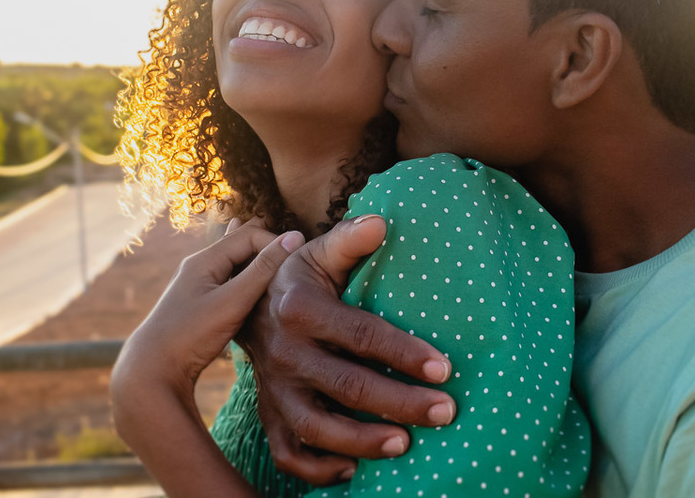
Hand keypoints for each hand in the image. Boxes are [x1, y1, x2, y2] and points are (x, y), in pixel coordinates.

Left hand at [111, 223, 300, 497]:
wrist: (151, 370)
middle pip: (238, 241)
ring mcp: (196, 284)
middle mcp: (198, 265)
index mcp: (205, 259)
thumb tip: (295, 237)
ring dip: (253, 255)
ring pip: (231, 260)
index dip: (276, 243)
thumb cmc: (191, 334)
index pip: (249, 235)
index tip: (300, 260)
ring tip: (270, 244)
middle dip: (264, 240)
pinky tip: (247, 276)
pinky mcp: (197, 303)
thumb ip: (263, 270)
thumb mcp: (232, 301)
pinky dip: (243, 273)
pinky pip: (226, 278)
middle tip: (291, 241)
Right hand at [238, 214, 456, 484]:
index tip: (446, 368)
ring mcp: (274, 389)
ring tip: (406, 445)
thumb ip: (350, 239)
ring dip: (362, 442)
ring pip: (316, 427)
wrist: (248, 305)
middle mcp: (284, 353)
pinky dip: (318, 469)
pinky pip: (288, 453)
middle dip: (400, 402)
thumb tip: (383, 224)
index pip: (360, 334)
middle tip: (446, 411)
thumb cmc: (302, 276)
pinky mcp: (269, 414)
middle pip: (346, 385)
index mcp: (300, 309)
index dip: (404, 352)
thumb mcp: (321, 251)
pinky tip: (353, 471)